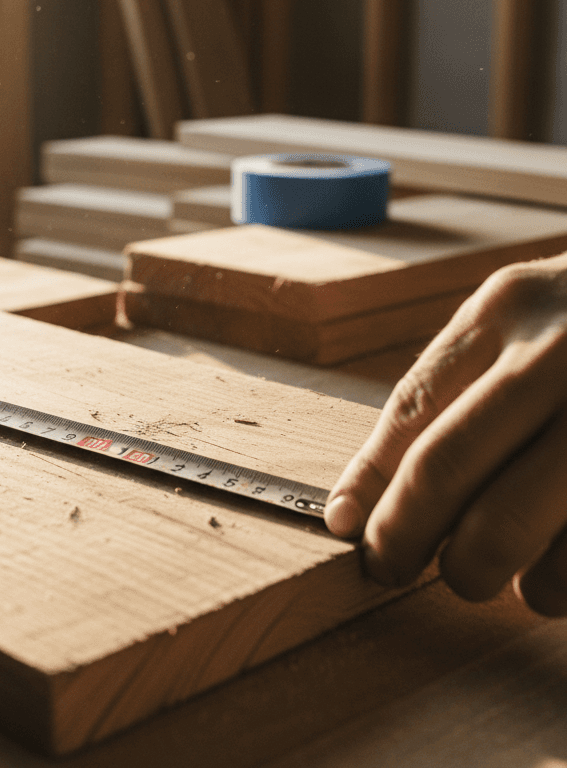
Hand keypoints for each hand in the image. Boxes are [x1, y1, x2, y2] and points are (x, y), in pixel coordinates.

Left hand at [325, 252, 566, 616]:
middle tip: (393, 568)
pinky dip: (558, 584)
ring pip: (517, 525)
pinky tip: (553, 580)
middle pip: (446, 469)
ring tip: (486, 575)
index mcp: (508, 310)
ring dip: (488, 571)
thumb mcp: (522, 320)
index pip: (411, 410)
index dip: (370, 484)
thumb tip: (362, 500)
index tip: (348, 529)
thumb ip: (453, 389)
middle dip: (404, 537)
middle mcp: (563, 354)